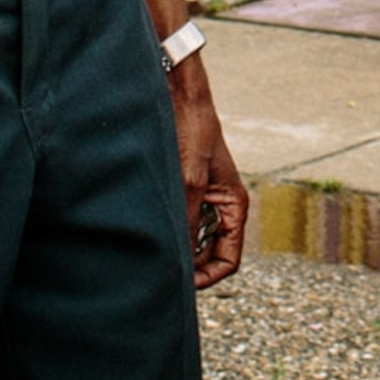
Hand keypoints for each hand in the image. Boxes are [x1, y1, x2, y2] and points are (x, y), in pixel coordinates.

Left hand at [170, 61, 248, 288]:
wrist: (178, 95)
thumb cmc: (191, 131)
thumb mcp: (189, 179)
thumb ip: (187, 221)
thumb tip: (177, 261)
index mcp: (234, 205)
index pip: (229, 261)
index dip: (206, 277)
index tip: (179, 284)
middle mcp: (220, 206)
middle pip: (208, 255)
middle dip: (188, 265)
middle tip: (157, 271)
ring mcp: (201, 199)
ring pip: (190, 240)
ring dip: (174, 246)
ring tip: (149, 248)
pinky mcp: (183, 190)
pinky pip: (177, 222)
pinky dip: (164, 229)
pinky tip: (146, 227)